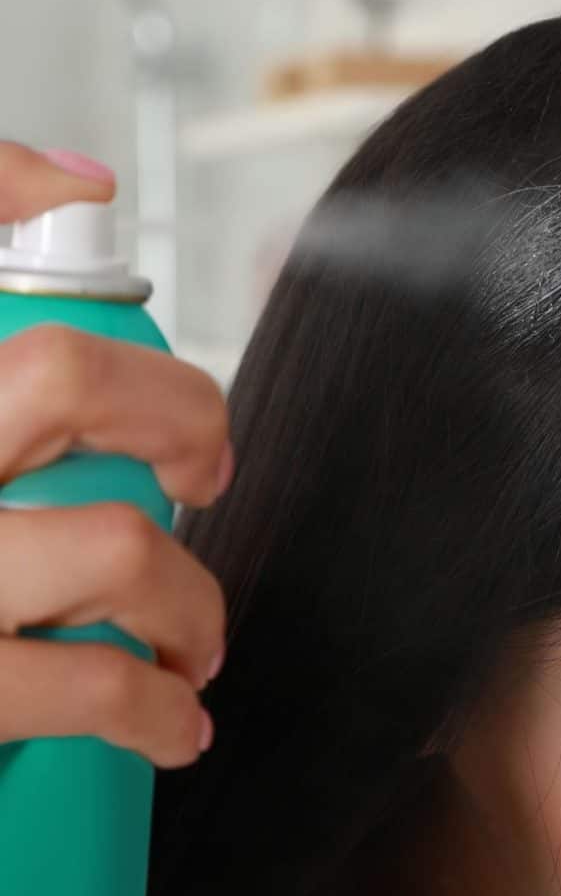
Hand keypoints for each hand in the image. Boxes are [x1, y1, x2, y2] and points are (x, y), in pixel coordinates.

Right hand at [0, 141, 231, 767]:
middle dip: (179, 415)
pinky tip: (175, 724)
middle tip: (207, 474)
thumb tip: (75, 171)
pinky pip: (89, 685)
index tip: (173, 383)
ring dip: (190, 600)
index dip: (78, 268)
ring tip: (197, 639)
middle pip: (66, 378)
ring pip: (111, 546)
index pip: (16, 300)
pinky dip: (159, 709)